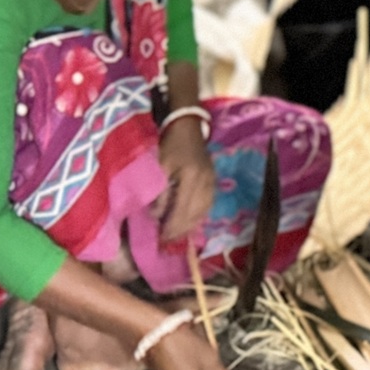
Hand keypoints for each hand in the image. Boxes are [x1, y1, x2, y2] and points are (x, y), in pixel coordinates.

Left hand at [158, 121, 216, 245]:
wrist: (188, 126)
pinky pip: (207, 206)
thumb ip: (159, 191)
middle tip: (166, 243)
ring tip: (176, 236)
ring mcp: (212, 182)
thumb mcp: (159, 166)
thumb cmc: (170, 144)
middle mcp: (205, 182)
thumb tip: (156, 216)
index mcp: (191, 176)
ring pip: (203, 212)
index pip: (182, 210)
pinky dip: (197, 217)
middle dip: (180, 231)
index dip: (172, 227)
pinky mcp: (213, 182)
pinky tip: (188, 223)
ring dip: (190, 227)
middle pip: (194, 215)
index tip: (160, 239)